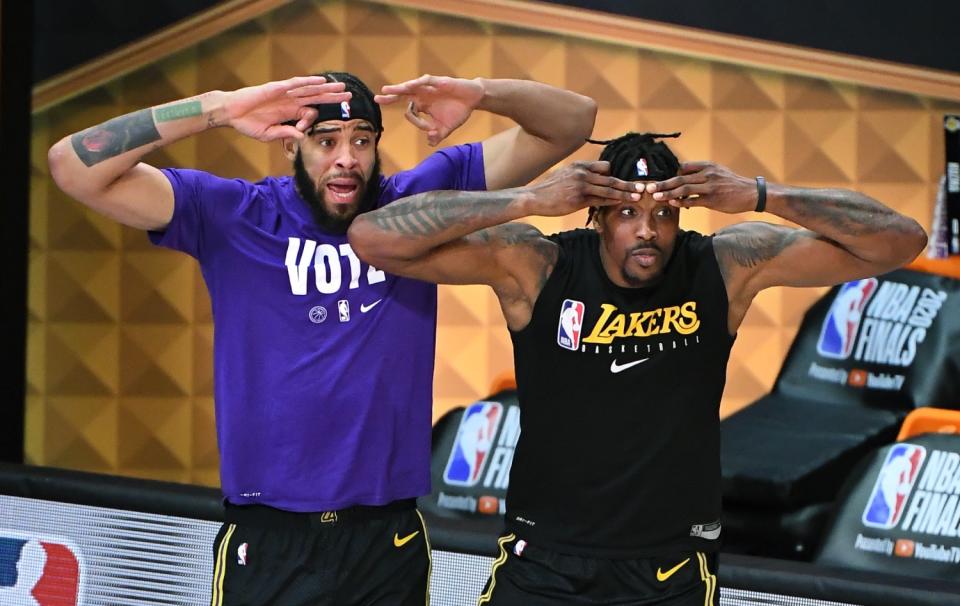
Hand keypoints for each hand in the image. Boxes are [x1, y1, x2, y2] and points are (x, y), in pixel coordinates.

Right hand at [222, 76, 350, 141]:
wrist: (231, 112)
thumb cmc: (248, 124)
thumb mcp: (269, 134)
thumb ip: (285, 134)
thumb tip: (301, 137)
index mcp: (290, 113)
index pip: (310, 114)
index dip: (311, 121)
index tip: (301, 130)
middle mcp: (291, 102)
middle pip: (317, 98)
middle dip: (333, 97)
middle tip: (349, 97)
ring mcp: (285, 94)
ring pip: (310, 89)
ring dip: (326, 88)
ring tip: (341, 86)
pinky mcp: (277, 88)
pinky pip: (296, 84)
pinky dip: (308, 82)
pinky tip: (320, 81)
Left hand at [376, 74, 484, 145]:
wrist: (474, 99)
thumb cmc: (458, 111)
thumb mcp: (446, 128)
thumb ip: (437, 135)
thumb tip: (429, 142)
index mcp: (422, 105)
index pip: (410, 112)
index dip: (416, 121)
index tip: (429, 129)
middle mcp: (422, 95)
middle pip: (402, 95)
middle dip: (390, 97)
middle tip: (376, 99)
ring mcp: (429, 88)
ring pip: (411, 87)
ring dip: (399, 88)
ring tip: (386, 90)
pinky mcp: (439, 82)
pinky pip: (426, 81)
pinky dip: (419, 82)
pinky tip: (411, 84)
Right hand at [526, 161, 640, 216]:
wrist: (534, 197)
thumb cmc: (549, 189)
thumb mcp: (565, 175)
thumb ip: (581, 175)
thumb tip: (594, 180)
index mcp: (580, 165)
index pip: (605, 167)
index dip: (614, 175)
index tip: (626, 181)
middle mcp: (582, 173)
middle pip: (611, 178)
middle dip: (628, 184)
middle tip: (642, 187)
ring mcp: (581, 186)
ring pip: (608, 189)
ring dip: (625, 193)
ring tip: (637, 197)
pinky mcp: (578, 199)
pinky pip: (599, 200)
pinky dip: (612, 201)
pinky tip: (620, 203)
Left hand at [646, 161, 757, 213]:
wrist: (752, 193)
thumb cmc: (733, 184)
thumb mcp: (718, 172)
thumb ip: (701, 174)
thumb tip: (683, 179)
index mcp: (707, 166)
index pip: (683, 167)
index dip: (669, 174)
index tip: (658, 180)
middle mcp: (707, 174)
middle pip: (680, 178)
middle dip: (663, 184)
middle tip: (649, 188)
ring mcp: (710, 187)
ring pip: (684, 189)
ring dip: (668, 193)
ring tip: (656, 197)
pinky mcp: (713, 200)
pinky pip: (693, 201)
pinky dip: (682, 202)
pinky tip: (672, 204)